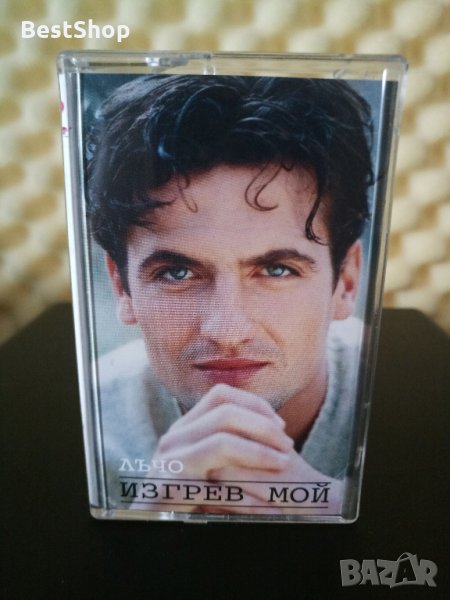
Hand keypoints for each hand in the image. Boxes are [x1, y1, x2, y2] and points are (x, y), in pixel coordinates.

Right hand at [147, 383, 340, 514]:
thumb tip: (270, 425)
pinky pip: (217, 487)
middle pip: (225, 414)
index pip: (221, 395)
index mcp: (184, 427)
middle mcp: (174, 438)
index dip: (255, 404)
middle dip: (263, 427)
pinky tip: (267, 506)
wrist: (148, 524)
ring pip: (222, 443)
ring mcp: (171, 463)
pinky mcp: (172, 491)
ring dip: (259, 453)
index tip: (280, 425)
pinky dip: (247, 496)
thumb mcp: (199, 460)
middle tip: (288, 446)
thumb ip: (223, 440)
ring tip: (283, 466)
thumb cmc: (185, 494)